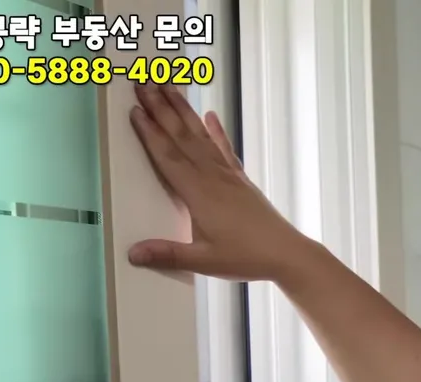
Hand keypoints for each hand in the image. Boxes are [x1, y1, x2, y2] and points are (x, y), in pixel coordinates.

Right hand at [126, 83, 312, 281]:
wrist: (287, 254)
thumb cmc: (246, 257)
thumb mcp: (204, 261)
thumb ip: (168, 255)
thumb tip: (133, 254)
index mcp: (199, 194)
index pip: (168, 157)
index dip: (150, 133)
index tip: (135, 109)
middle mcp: (213, 177)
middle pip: (181, 137)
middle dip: (161, 108)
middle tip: (143, 82)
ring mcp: (229, 176)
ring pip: (201, 136)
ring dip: (183, 110)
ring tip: (170, 86)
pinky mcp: (241, 180)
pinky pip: (224, 149)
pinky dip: (217, 131)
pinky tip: (210, 115)